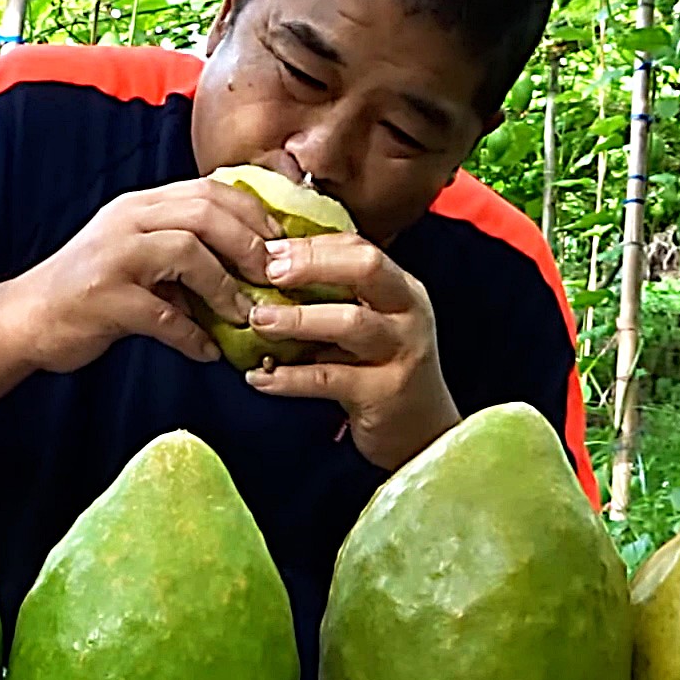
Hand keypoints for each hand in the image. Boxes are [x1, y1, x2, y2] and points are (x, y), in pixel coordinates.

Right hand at [14, 177, 283, 372]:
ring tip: (243, 315)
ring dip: (224, 287)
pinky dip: (192, 336)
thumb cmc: (89, 290)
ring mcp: (113, 258)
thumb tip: (248, 267)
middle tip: (272, 276)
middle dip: (248, 243)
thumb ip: (181, 251)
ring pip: (187, 252)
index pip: (207, 190)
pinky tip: (206, 352)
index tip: (279, 241)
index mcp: (139, 205)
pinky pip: (163, 315)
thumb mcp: (136, 255)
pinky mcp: (104, 299)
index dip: (252, 212)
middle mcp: (126, 220)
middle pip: (203, 212)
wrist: (25, 319)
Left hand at [241, 233, 460, 470]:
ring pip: (350, 322)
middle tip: (267, 271)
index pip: (359, 248)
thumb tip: (270, 272)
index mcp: (401, 289)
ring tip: (257, 321)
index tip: (269, 248)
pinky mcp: (384, 393)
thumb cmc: (382, 373)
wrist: (422, 435)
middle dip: (313, 264)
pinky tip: (259, 377)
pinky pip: (330, 379)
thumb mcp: (368, 327)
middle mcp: (407, 313)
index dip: (313, 245)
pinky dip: (290, 377)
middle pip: (366, 268)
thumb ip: (334, 299)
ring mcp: (401, 352)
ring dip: (298, 318)